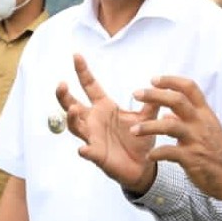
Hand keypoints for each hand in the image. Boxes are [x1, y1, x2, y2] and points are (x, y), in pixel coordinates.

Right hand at [56, 54, 158, 193]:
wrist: (143, 165)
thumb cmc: (140, 138)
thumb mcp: (147, 117)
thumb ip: (152, 101)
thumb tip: (160, 83)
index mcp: (104, 107)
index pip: (90, 85)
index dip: (83, 71)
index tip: (76, 55)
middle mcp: (94, 120)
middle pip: (72, 104)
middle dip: (64, 95)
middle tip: (61, 84)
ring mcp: (92, 137)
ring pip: (76, 126)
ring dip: (72, 119)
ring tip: (74, 110)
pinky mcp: (98, 155)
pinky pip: (88, 152)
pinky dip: (86, 151)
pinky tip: (83, 149)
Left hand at [133, 76, 221, 200]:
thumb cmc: (219, 153)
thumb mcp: (207, 131)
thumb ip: (187, 120)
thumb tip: (167, 112)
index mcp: (205, 114)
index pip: (190, 88)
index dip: (171, 81)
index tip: (154, 79)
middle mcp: (201, 123)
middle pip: (177, 100)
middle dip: (154, 95)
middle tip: (136, 94)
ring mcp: (197, 140)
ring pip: (169, 125)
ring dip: (148, 126)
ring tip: (133, 131)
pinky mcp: (192, 158)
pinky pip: (169, 152)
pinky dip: (157, 153)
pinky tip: (149, 156)